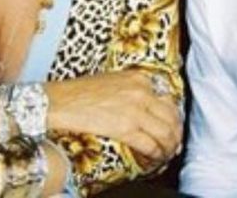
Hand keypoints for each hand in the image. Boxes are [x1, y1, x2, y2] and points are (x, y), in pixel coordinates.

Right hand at [45, 70, 181, 166]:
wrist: (61, 101)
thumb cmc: (81, 91)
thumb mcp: (114, 80)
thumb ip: (133, 89)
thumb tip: (147, 107)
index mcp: (139, 79)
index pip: (168, 100)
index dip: (174, 117)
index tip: (173, 127)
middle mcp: (141, 92)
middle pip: (172, 117)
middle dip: (176, 134)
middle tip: (174, 144)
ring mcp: (135, 110)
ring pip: (165, 132)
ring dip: (169, 146)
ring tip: (166, 153)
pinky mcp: (125, 128)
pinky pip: (150, 144)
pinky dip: (156, 154)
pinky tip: (154, 158)